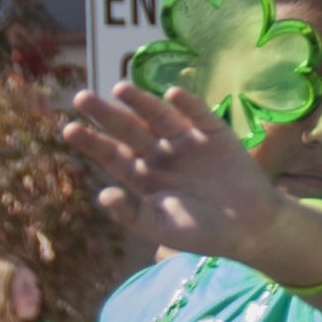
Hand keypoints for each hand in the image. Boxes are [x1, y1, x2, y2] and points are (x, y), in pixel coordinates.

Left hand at [63, 82, 289, 263]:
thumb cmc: (203, 232)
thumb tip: (102, 194)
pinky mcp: (217, 136)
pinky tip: (172, 93)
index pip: (113, 155)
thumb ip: (131, 214)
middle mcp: (162, 155)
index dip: (93, 142)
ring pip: (160, 118)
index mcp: (144, 177)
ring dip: (142, 103)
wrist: (251, 229)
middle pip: (130, 131)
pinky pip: (199, 116)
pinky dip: (188, 105)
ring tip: (121, 88)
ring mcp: (189, 144)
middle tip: (82, 97)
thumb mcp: (161, 228)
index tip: (69, 129)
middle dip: (107, 115)